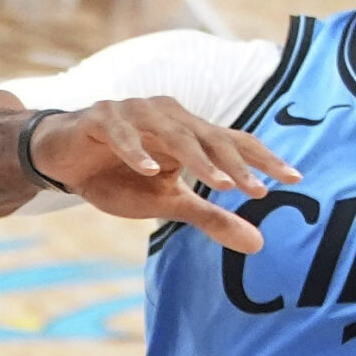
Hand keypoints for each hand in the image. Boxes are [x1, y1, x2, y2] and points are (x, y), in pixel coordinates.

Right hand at [30, 99, 301, 251]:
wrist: (61, 158)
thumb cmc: (118, 176)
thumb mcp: (167, 202)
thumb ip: (211, 217)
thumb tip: (260, 244)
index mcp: (189, 132)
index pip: (234, 142)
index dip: (263, 159)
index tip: (294, 180)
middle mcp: (169, 115)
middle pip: (210, 137)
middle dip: (236, 164)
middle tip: (257, 190)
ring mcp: (134, 112)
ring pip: (172, 132)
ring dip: (196, 157)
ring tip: (218, 182)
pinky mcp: (100, 118)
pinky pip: (121, 132)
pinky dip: (135, 150)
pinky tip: (150, 170)